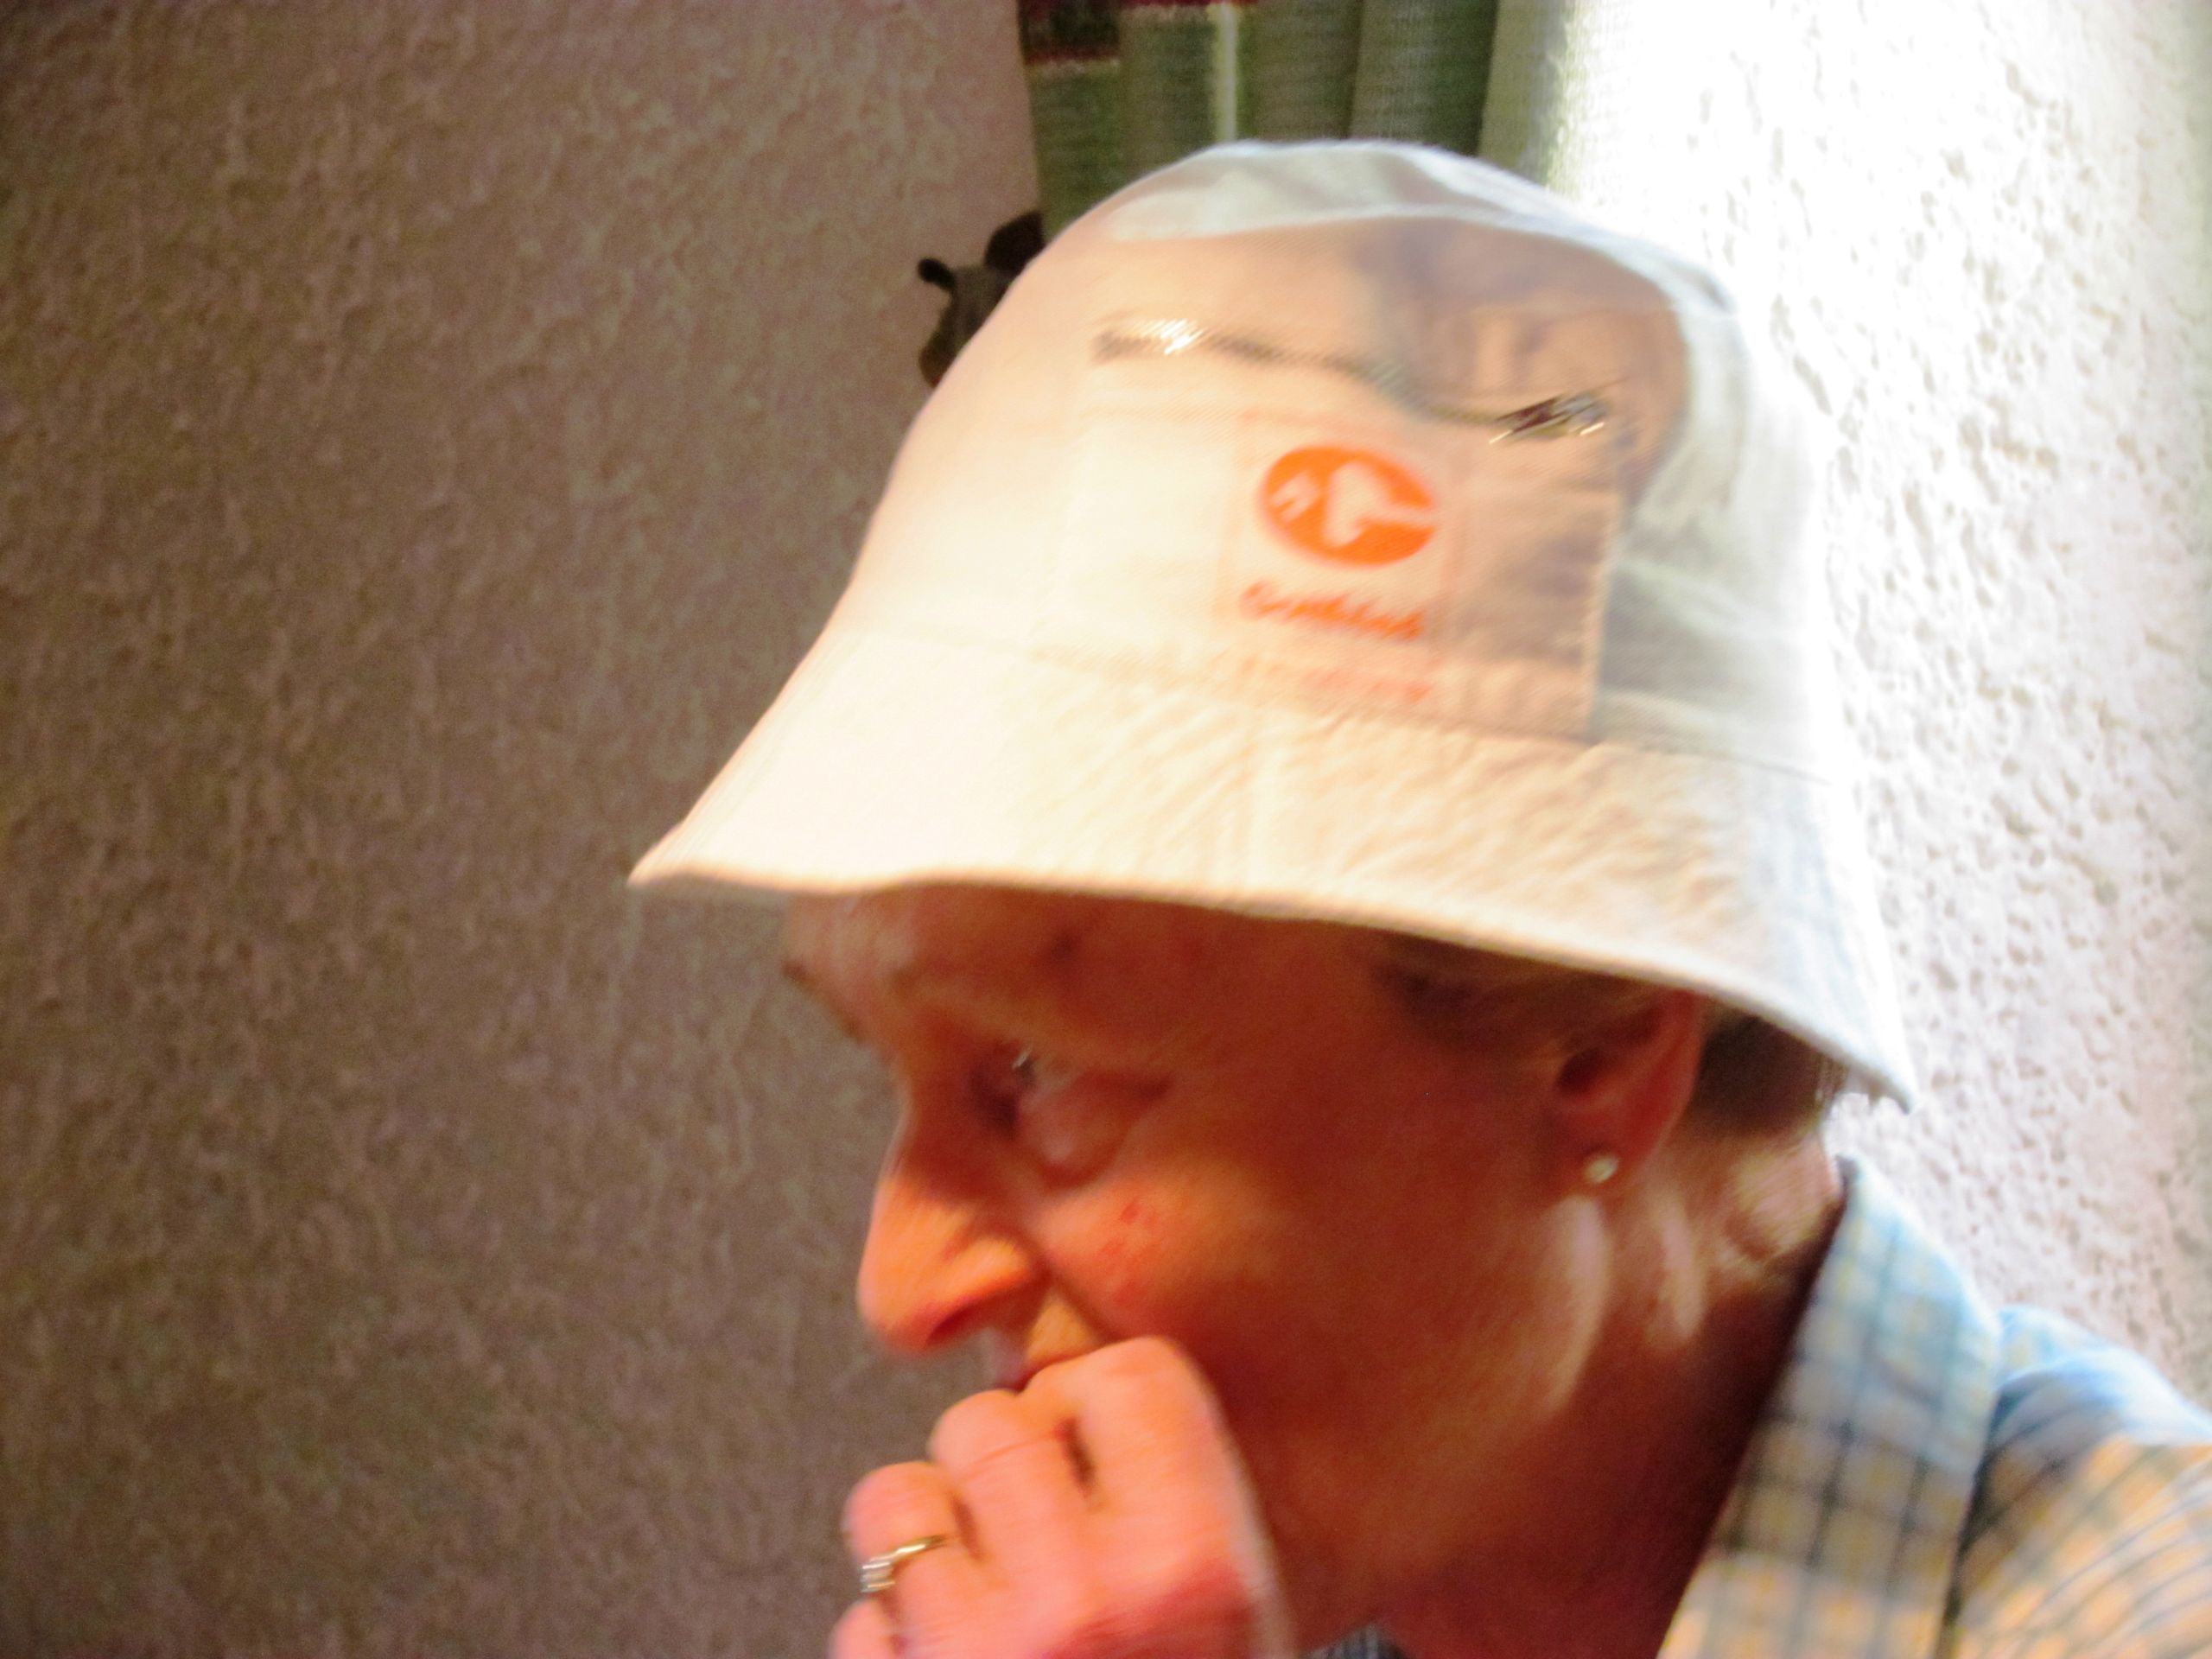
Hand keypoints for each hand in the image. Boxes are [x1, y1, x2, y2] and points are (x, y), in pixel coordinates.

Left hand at [834, 1336, 1294, 1658]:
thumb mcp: (1246, 1616)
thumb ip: (1186, 1502)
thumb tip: (1081, 1390)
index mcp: (1199, 1572)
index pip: (1130, 1374)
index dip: (1103, 1403)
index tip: (1096, 1444)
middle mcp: (1088, 1608)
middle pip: (992, 1419)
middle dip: (1000, 1467)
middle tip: (1037, 1535)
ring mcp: (983, 1657)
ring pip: (897, 1496)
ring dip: (924, 1537)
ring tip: (978, 1594)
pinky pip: (859, 1615)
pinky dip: (892, 1638)